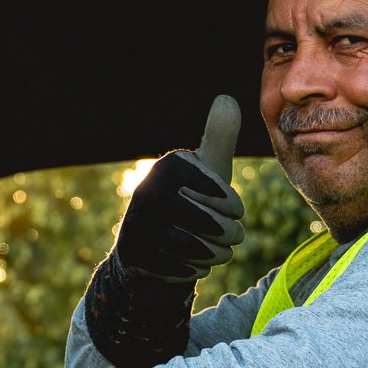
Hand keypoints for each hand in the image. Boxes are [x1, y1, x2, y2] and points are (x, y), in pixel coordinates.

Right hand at [111, 96, 244, 281]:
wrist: (152, 242)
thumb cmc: (191, 199)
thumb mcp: (207, 168)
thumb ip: (220, 136)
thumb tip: (227, 97)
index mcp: (172, 167)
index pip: (223, 197)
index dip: (232, 209)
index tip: (232, 210)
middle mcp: (150, 191)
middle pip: (213, 225)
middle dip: (229, 236)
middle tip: (231, 237)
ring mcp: (139, 223)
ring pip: (197, 249)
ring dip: (214, 254)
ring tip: (218, 251)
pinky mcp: (135, 252)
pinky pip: (179, 269)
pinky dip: (192, 270)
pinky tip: (192, 263)